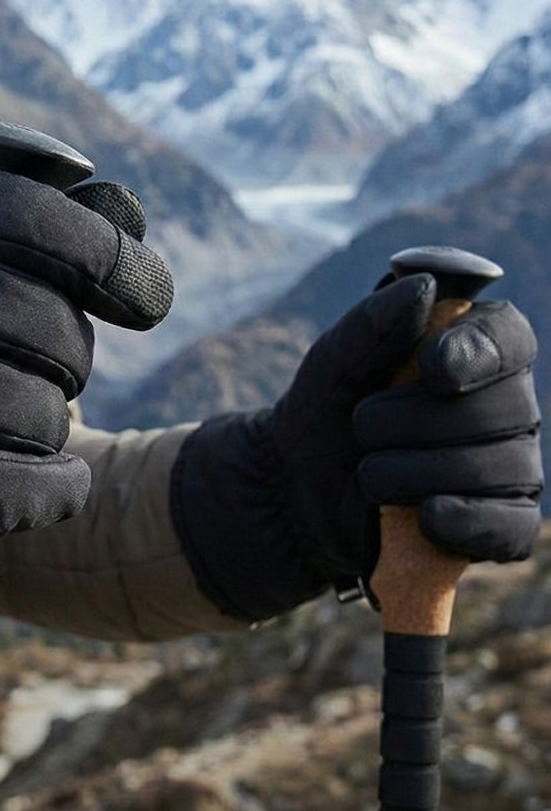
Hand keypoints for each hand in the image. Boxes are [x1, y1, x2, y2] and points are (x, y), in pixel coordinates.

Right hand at [0, 169, 171, 547]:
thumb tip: (133, 239)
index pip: (65, 232)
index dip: (122, 269)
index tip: (143, 300)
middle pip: (67, 340)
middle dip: (53, 365)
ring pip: (53, 419)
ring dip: (35, 431)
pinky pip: (37, 489)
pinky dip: (55, 494)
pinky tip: (45, 486)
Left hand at [171, 273, 542, 623]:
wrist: (298, 484)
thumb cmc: (328, 408)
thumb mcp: (335, 358)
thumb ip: (375, 319)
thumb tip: (425, 285)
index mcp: (476, 351)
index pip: (510, 338)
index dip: (478, 353)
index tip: (432, 369)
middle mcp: (508, 406)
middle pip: (502, 409)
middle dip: (415, 421)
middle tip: (363, 425)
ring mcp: (512, 468)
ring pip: (496, 469)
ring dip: (412, 471)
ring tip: (368, 472)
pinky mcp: (499, 524)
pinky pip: (507, 526)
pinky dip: (463, 521)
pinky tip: (426, 516)